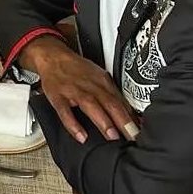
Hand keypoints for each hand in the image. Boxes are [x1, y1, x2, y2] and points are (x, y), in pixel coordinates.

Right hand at [20, 36, 138, 142]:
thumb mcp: (98, 77)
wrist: (53, 57)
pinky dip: (72, 124)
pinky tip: (81, 136)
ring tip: (112, 137)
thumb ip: (113, 96)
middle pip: (109, 102)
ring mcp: (72, 91)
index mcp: (102, 81)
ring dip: (103, 121)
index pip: (120, 100)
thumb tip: (131, 116)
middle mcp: (89, 85)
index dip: (131, 117)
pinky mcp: (57, 96)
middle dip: (122, 120)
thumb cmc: (76, 69)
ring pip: (90, 105)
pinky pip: (65, 111)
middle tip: (132, 136)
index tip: (140, 132)